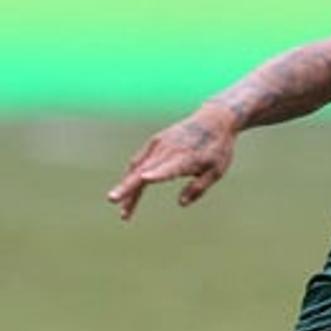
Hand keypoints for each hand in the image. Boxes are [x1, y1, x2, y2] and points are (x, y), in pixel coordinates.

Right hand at [106, 105, 237, 219]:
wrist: (213, 120)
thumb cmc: (218, 149)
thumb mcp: (216, 171)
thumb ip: (199, 188)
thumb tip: (180, 203)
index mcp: (187, 157)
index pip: (170, 167)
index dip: (158, 174)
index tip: (145, 179)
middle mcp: (169, 150)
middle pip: (144, 170)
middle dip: (127, 187)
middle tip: (112, 200)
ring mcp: (159, 145)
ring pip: (137, 168)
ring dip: (128, 188)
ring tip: (124, 211)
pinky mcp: (155, 142)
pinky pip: (139, 161)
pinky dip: (132, 177)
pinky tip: (129, 193)